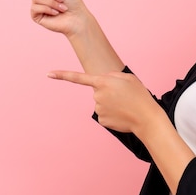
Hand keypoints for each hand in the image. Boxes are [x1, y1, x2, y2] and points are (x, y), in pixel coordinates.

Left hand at [48, 70, 162, 133]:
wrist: (146, 118)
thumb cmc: (139, 95)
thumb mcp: (127, 78)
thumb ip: (111, 76)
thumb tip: (99, 83)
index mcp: (102, 82)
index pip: (78, 77)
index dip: (62, 75)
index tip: (49, 74)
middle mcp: (97, 95)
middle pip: (98, 91)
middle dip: (108, 92)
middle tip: (123, 96)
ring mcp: (98, 109)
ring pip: (101, 103)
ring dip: (111, 103)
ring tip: (125, 105)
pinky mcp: (101, 120)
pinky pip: (104, 114)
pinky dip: (112, 113)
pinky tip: (122, 114)